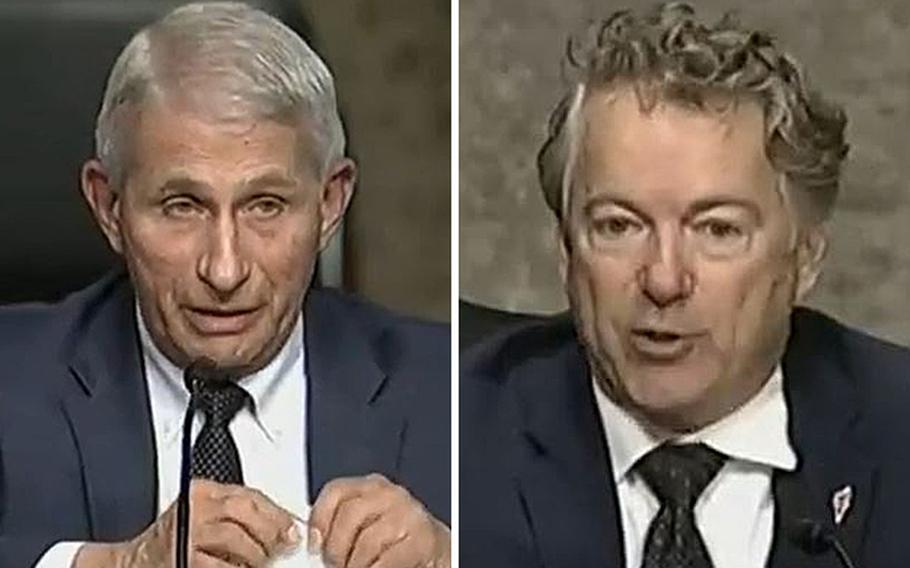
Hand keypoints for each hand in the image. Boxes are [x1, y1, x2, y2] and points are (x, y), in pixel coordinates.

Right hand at [73, 479, 300, 567]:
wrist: (130, 564)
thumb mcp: (204, 517)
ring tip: (264, 564)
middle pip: (245, 510)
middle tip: (285, 549)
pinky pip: (220, 565)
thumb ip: (238, 516)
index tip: (295, 531)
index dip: (278, 514)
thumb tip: (284, 527)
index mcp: (203, 491)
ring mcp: (185, 532)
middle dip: (271, 531)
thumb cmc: (172, 543)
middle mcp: (193, 506)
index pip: (251, 495)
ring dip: (256, 555)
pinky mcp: (180, 557)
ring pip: (235, 538)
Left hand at [309, 473, 449, 567]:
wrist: (436, 553)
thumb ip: (343, 525)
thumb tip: (314, 541)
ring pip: (366, 542)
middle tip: (334, 565)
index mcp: (371, 487)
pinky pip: (386, 562)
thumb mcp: (367, 524)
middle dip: (336, 549)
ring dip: (355, 565)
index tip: (313, 544)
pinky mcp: (422, 539)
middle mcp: (390, 495)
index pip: (335, 491)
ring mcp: (408, 515)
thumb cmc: (396, 541)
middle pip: (349, 515)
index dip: (319, 519)